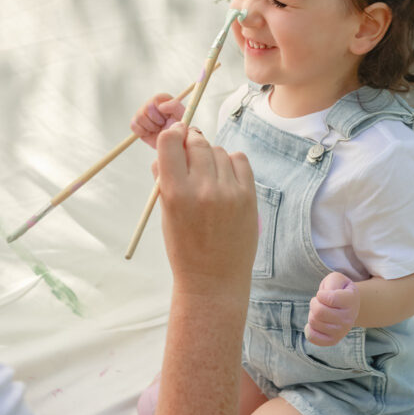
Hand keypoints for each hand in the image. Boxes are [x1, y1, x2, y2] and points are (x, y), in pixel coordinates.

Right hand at [131, 93, 185, 148]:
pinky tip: (150, 133)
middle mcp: (151, 104)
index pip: (157, 99)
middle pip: (147, 108)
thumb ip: (175, 106)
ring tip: (158, 129)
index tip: (168, 117)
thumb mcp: (182, 116)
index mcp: (163, 100)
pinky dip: (142, 131)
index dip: (162, 110)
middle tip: (163, 124)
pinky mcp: (136, 123)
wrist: (172, 142)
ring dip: (151, 127)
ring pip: (140, 117)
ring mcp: (142, 113)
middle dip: (157, 120)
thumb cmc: (179, 128)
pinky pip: (133, 125)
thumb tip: (161, 107)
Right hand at [156, 123, 256, 297]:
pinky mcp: (249, 196)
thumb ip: (164, 179)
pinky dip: (231, 162)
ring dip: (211, 155)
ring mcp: (229, 192)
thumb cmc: (184, 248)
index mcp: (175, 193)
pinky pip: (240, 160)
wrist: (214, 280)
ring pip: (219, 150)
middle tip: (190, 150)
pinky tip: (225, 177)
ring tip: (207, 174)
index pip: (170, 142)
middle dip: (190, 141)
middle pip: (197, 142)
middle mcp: (203, 189)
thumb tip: (166, 148)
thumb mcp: (166, 214)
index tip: (174, 136)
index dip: (172, 134)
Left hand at [305, 271, 359, 346]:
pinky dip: (309, 328)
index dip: (320, 294)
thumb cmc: (339, 290)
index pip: (330, 299)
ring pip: (313, 322)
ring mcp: (342, 331)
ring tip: (320, 311)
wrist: (349, 307)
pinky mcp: (333, 340)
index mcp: (351, 300)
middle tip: (318, 302)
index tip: (322, 294)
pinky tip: (316, 322)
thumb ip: (331, 283)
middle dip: (314, 303)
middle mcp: (348, 318)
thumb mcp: (337, 279)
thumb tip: (322, 297)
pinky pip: (312, 336)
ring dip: (312, 313)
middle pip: (318, 312)